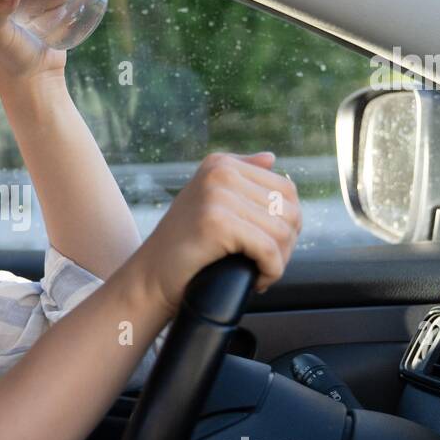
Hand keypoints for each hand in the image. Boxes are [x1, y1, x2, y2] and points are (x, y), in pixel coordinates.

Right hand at [134, 152, 302, 320]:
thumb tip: (270, 157)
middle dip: (286, 245)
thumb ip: (239, 175)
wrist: (151, 278)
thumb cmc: (183, 247)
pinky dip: (271, 271)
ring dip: (279, 261)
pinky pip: (268, 250)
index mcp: (221, 164)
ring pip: (282, 232)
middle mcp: (219, 172)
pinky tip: (258, 281)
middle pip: (288, 210)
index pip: (285, 190)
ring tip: (261, 273)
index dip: (288, 224)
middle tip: (266, 265)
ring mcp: (216, 196)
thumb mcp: (209, 202)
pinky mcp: (216, 223)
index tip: (271, 248)